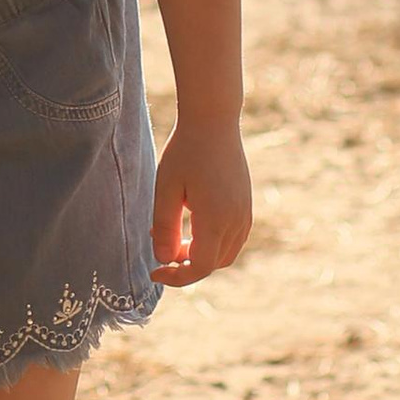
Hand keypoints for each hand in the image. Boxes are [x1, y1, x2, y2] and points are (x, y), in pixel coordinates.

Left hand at [152, 118, 252, 285]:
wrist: (214, 121)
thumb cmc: (185, 151)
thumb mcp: (166, 188)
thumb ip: (164, 227)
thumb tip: (163, 259)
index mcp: (217, 220)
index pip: (200, 267)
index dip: (176, 277)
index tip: (153, 272)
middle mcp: (237, 221)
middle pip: (213, 264)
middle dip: (186, 265)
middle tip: (160, 246)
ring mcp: (245, 214)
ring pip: (224, 254)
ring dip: (199, 255)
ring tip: (172, 234)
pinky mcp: (246, 206)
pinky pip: (232, 239)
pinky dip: (212, 242)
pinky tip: (190, 223)